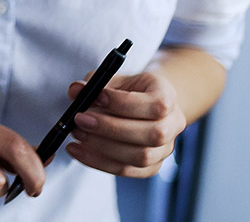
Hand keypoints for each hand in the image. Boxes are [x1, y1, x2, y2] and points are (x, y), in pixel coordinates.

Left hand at [66, 70, 185, 176]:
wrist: (146, 104)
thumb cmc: (128, 90)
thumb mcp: (113, 79)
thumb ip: (95, 83)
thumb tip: (76, 90)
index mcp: (168, 97)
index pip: (156, 105)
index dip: (123, 102)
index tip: (95, 97)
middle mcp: (172, 125)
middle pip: (152, 134)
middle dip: (111, 128)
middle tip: (80, 119)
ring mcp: (165, 149)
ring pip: (142, 157)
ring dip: (103, 147)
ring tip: (77, 134)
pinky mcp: (151, 166)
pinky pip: (128, 170)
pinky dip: (99, 162)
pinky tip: (78, 150)